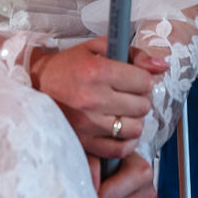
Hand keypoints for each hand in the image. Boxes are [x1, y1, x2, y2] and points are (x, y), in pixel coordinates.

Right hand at [29, 36, 165, 158]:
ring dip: (133, 120)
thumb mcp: (99, 48)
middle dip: (140, 98)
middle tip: (127, 94)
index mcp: (97, 72)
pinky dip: (125, 141)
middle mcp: (92, 99)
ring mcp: (87, 124)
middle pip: (143, 106)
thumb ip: (134, 54)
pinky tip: (118, 129)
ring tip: (121, 111)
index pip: (144, 82)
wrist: (35, 85)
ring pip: (135, 128)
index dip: (144, 79)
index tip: (134, 79)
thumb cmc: (69, 65)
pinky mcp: (83, 142)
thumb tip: (162, 66)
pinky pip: (120, 149)